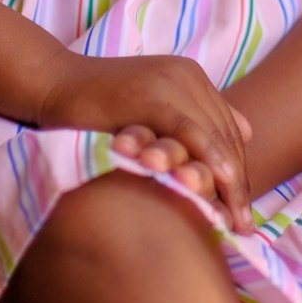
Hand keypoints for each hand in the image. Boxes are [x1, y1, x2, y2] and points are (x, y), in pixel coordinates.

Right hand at [38, 53, 253, 233]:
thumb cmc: (96, 107)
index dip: (238, 173)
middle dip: (236, 184)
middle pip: (224, 135)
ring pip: (211, 136)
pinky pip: (186, 131)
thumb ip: (194, 118)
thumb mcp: (152, 110)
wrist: (53, 83)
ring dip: (226, 181)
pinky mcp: (150, 94)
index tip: (244, 213)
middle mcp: (186, 76)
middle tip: (245, 226)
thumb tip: (249, 131)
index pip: (226, 131)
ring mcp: (170, 81)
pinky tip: (211, 190)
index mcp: (191, 77)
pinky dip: (203, 161)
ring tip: (232, 219)